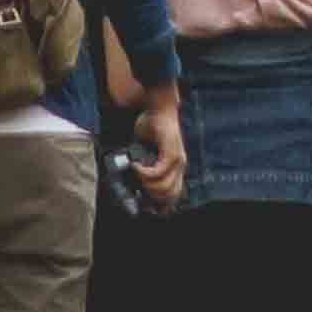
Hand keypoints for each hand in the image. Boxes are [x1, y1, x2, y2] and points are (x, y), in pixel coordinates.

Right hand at [128, 92, 187, 213]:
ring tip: (136, 172)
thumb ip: (145, 164)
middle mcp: (179, 166)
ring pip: (162, 187)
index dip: (159, 204)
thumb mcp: (147, 150)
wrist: (159, 106)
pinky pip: (158, 173)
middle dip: (149, 196)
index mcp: (175, 168)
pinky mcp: (171, 153)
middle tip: (137, 184)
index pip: (172, 196)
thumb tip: (132, 181)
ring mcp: (177, 161)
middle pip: (167, 196)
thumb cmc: (152, 126)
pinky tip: (136, 166)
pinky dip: (144, 173)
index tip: (145, 205)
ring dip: (145, 183)